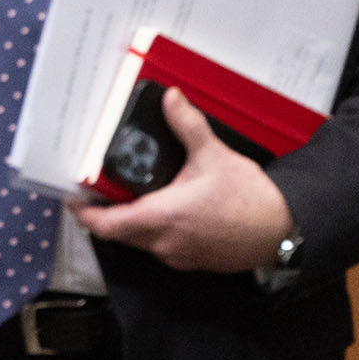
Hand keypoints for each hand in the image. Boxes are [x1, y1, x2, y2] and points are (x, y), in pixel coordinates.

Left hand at [72, 86, 293, 272]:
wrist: (285, 231)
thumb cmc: (249, 198)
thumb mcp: (213, 155)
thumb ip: (186, 125)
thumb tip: (170, 98)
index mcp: (160, 218)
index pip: (106, 225)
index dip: (84, 214)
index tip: (73, 198)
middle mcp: (164, 243)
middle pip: (120, 233)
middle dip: (106, 214)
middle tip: (99, 189)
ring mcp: (179, 256)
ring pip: (142, 241)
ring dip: (131, 222)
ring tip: (128, 195)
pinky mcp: (194, 261)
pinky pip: (163, 247)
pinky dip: (154, 231)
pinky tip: (162, 209)